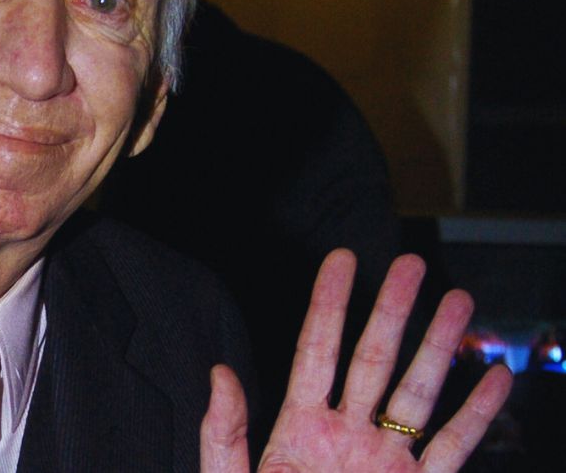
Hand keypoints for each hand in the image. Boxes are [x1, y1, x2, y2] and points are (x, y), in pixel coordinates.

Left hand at [200, 249, 512, 472]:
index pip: (316, 350)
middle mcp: (347, 435)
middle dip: (392, 310)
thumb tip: (220, 371)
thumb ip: (225, 431)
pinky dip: (476, 417)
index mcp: (298, 428)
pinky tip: (494, 379)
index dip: (329, 304)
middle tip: (411, 262)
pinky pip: (452, 449)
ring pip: (418, 393)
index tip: (343, 260)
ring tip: (457, 301)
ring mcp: (385, 462)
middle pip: (373, 359)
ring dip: (439, 348)